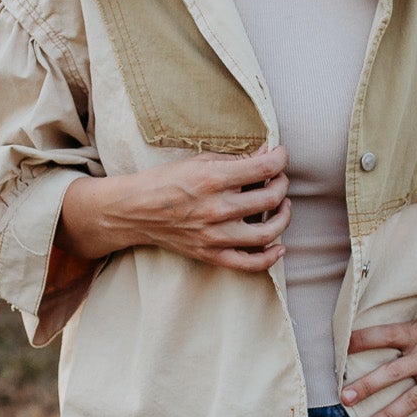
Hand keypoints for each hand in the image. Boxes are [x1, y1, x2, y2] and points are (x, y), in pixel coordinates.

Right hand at [59, 146, 291, 272]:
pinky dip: (270, 257)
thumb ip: (233, 159)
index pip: (264, 168)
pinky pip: (249, 263)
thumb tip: (264, 153)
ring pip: (267, 232)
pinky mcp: (210, 254)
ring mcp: (215, 235)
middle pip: (271, 198)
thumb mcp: (197, 160)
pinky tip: (279, 246)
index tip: (281, 155)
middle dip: (282, 184)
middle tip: (279, 178)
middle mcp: (217, 208)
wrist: (133, 210)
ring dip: (283, 217)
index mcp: (213, 179)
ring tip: (283, 206)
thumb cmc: (164, 181)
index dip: (281, 159)